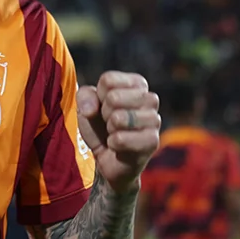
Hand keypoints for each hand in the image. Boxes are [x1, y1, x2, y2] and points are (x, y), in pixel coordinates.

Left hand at [77, 71, 159, 193]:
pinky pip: (121, 138)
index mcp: (137, 84)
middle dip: (104, 113)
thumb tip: (91, 109)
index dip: (99, 95)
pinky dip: (113, 143)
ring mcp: (154, 120)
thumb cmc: (100, 127)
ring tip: (115, 133)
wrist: (108, 158)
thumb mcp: (86, 106)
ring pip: (119, 117)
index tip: (103, 106)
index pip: (109, 80)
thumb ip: (85, 96)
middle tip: (109, 123)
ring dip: (109, 128)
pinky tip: (118, 146)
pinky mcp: (152, 141)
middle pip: (114, 97)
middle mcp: (150, 98)